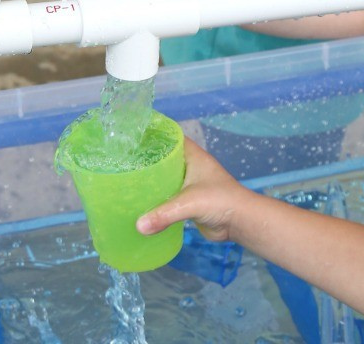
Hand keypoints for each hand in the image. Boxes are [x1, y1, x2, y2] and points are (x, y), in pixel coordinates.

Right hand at [136, 138, 253, 241]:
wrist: (240, 222)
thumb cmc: (220, 201)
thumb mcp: (190, 203)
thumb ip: (164, 214)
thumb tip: (138, 226)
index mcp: (192, 155)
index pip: (169, 137)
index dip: (152, 135)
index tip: (131, 138)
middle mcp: (189, 166)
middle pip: (164, 158)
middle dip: (147, 160)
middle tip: (123, 163)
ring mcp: (189, 183)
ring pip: (165, 178)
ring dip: (151, 181)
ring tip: (127, 182)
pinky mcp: (189, 201)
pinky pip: (169, 196)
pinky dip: (157, 198)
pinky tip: (141, 202)